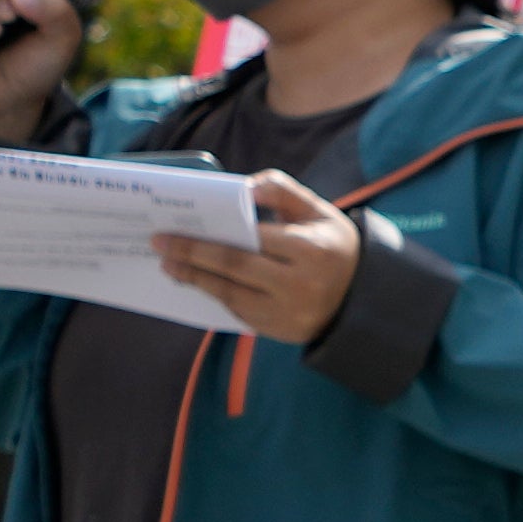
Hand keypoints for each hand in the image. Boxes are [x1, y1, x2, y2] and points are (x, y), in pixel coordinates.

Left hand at [151, 170, 362, 341]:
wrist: (362, 298)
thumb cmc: (332, 246)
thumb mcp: (318, 211)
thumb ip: (282, 191)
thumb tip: (243, 188)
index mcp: (311, 250)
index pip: (252, 241)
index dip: (211, 236)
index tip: (176, 227)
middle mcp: (300, 286)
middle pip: (235, 269)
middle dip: (193, 256)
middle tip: (160, 245)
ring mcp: (289, 314)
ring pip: (232, 296)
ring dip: (197, 279)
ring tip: (170, 266)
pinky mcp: (281, 332)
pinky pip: (239, 313)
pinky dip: (216, 296)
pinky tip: (197, 281)